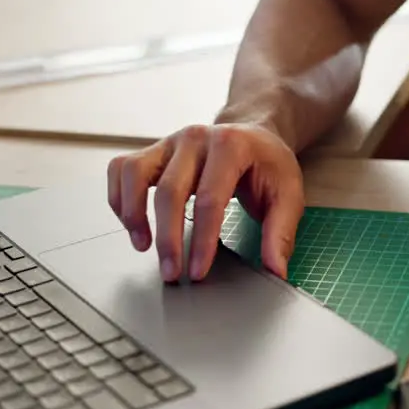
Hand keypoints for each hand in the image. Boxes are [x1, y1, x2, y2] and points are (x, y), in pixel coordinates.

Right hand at [107, 123, 304, 283]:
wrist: (254, 134)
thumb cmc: (268, 165)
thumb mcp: (289, 194)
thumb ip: (280, 233)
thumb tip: (276, 271)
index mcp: (231, 146)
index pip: (210, 198)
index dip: (203, 239)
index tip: (198, 271)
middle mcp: (196, 138)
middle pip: (169, 191)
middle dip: (168, 238)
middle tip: (171, 273)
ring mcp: (170, 141)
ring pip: (135, 173)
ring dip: (133, 213)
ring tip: (142, 246)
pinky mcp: (154, 150)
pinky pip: (121, 168)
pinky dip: (119, 197)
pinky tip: (132, 223)